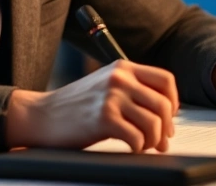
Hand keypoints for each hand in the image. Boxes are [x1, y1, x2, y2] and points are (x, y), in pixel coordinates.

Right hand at [5, 60, 178, 152]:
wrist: (42, 115)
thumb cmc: (74, 105)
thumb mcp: (105, 85)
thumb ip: (132, 89)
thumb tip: (164, 114)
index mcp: (123, 67)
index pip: (165, 80)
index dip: (173, 102)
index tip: (169, 117)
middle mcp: (120, 78)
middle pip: (163, 104)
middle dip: (166, 128)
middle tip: (161, 140)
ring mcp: (111, 97)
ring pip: (154, 123)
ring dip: (153, 140)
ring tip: (144, 145)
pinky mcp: (104, 118)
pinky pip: (137, 138)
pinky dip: (139, 148)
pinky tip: (131, 148)